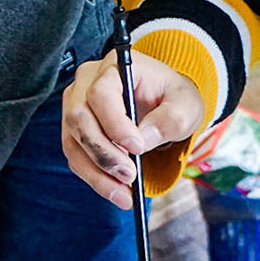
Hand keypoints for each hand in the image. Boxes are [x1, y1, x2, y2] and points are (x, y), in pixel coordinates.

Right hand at [61, 48, 206, 209]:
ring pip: (74, 141)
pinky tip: (115, 190)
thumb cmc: (172, 98)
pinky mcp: (75, 129)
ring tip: (123, 193)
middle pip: (80, 118)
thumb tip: (145, 139)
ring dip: (96, 171)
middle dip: (104, 153)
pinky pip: (76, 155)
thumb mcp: (186, 104)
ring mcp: (76, 105)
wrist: (163, 103)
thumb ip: (171, 118)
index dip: (115, 123)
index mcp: (114, 66)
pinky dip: (93, 176)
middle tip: (130, 176)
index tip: (137, 148)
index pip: (101, 93)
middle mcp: (87, 82)